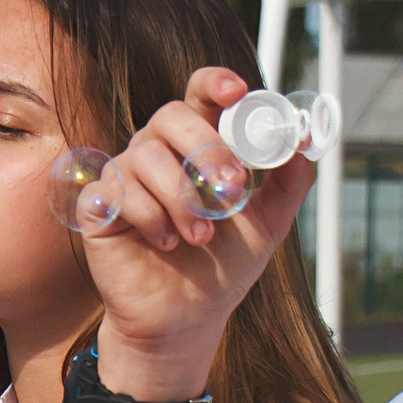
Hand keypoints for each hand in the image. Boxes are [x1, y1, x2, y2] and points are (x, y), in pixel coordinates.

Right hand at [80, 67, 313, 398]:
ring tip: (201, 237)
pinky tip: (167, 243)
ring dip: (182, 197)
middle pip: (170, 115)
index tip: (239, 93)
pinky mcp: (98, 206)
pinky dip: (150, 216)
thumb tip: (304, 144)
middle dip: (205, 149)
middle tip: (231, 191)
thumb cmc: (222, 268)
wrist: (186, 319)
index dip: (215, 83)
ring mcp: (124, 176)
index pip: (200, 95)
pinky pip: (118, 189)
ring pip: (145, 154)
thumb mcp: (267, 224)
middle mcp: (158, 153)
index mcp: (196, 147)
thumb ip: (287, 183)